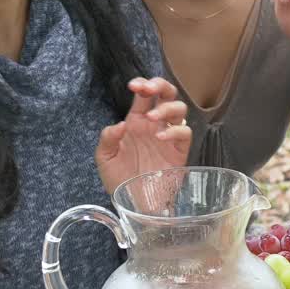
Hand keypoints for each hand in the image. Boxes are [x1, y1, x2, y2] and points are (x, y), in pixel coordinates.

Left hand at [95, 77, 191, 194]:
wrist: (134, 203)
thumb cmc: (120, 180)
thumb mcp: (104, 158)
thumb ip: (107, 138)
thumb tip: (120, 124)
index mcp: (137, 121)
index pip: (144, 95)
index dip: (142, 84)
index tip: (134, 85)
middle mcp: (155, 125)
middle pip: (166, 95)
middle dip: (160, 85)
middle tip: (150, 89)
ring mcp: (169, 136)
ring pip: (179, 109)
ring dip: (167, 108)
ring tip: (152, 118)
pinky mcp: (180, 151)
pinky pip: (185, 133)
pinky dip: (174, 131)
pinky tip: (160, 137)